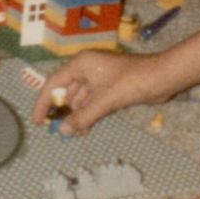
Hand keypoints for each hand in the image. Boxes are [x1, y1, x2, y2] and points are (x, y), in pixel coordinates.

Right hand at [30, 51, 157, 134]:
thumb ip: (82, 116)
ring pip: (80, 99)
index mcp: (81, 64)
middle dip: (62, 112)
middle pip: (66, 91)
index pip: (54, 83)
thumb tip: (63, 131)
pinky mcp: (109, 87)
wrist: (161, 78)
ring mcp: (98, 77)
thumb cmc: (131, 82)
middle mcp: (86, 68)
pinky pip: (92, 101)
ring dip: (77, 115)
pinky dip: (88, 114)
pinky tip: (86, 128)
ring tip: (75, 134)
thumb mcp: (105, 101)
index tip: (38, 121)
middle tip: (58, 132)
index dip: (43, 103)